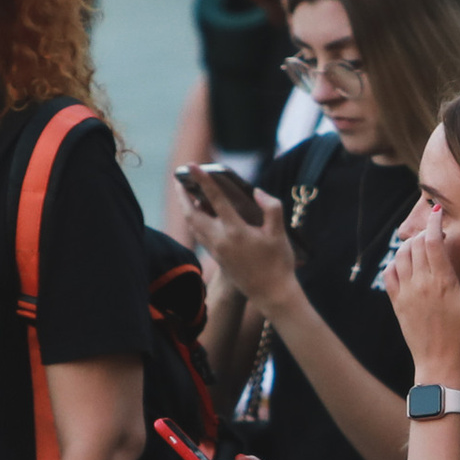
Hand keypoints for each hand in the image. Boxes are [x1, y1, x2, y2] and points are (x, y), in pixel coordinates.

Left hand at [181, 187, 296, 309]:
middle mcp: (220, 240)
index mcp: (235, 231)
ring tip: (187, 194)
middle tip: (180, 178)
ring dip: (187, 208)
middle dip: (183, 195)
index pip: (215, 199)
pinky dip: (196, 221)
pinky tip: (200, 215)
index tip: (192, 165)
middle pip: (192, 214)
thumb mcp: (280, 233)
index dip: (203, 180)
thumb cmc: (278, 263)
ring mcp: (216, 251)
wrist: (271, 294)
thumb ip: (271, 208)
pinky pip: (200, 235)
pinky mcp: (217, 258)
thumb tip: (257, 193)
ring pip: (193, 225)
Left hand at [384, 213, 459, 379]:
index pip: (432, 240)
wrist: (439, 364)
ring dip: (410, 245)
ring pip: (400, 255)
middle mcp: (421, 284)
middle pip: (415, 244)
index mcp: (443, 282)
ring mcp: (406, 293)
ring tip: (422, 247)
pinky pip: (389, 273)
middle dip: (425, 232)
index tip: (438, 212)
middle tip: (436, 235)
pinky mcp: (396, 303)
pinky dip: (395, 262)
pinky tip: (407, 263)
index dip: (434, 222)